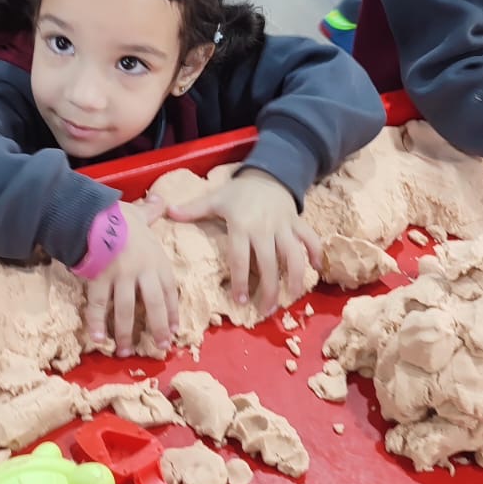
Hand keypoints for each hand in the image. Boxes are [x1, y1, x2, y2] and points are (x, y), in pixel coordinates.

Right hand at [84, 197, 177, 355]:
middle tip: (160, 347)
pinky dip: (98, 323)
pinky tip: (99, 339)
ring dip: (127, 333)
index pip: (169, 290)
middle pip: (153, 305)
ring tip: (126, 352)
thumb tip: (161, 201)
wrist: (94, 212)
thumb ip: (153, 212)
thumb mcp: (141, 213)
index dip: (172, 312)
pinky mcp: (100, 280)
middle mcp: (142, 271)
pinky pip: (99, 306)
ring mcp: (121, 277)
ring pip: (127, 311)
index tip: (174, 329)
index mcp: (156, 259)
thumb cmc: (119, 214)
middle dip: (157, 329)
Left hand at [166, 169, 320, 316]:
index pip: (241, 259)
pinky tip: (316, 271)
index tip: (239, 301)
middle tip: (265, 311)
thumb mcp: (215, 198)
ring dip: (294, 278)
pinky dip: (316, 254)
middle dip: (268, 290)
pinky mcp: (298, 224)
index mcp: (242, 226)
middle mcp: (265, 229)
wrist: (268, 172)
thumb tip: (167, 213)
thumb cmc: (238, 191)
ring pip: (294, 256)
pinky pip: (310, 239)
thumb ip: (192, 210)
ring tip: (291, 299)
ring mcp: (284, 227)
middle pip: (269, 265)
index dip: (240, 282)